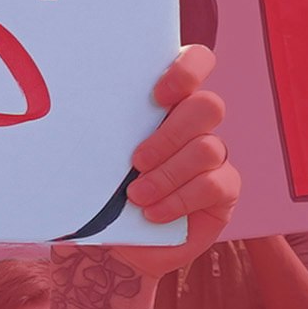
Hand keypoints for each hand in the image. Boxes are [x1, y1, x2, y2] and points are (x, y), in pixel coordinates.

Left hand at [103, 45, 234, 278]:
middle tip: (136, 160)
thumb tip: (83, 114)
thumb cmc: (102, 192)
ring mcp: (214, 156)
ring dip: (168, 174)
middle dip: (170, 134)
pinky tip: (153, 214)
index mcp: (168, 102)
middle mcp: (196, 124)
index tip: (157, 95)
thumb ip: (104, 132)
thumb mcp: (96, 157)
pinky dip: (179, 200)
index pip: (197, 62)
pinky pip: (214, 185)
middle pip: (207, 106)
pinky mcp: (223, 190)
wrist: (115, 245)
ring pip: (208, 148)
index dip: (187, 70)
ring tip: (136, 196)